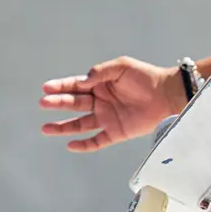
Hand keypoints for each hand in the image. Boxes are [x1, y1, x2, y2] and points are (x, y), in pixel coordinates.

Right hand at [40, 57, 183, 152]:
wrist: (167, 95)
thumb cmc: (146, 77)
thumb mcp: (121, 66)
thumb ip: (101, 72)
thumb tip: (83, 81)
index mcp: (100, 84)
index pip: (75, 86)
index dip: (60, 87)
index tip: (46, 88)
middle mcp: (100, 102)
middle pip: (74, 104)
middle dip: (58, 103)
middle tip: (43, 103)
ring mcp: (107, 118)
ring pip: (79, 125)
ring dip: (62, 127)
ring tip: (45, 128)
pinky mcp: (116, 132)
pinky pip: (96, 141)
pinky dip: (84, 145)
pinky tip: (70, 145)